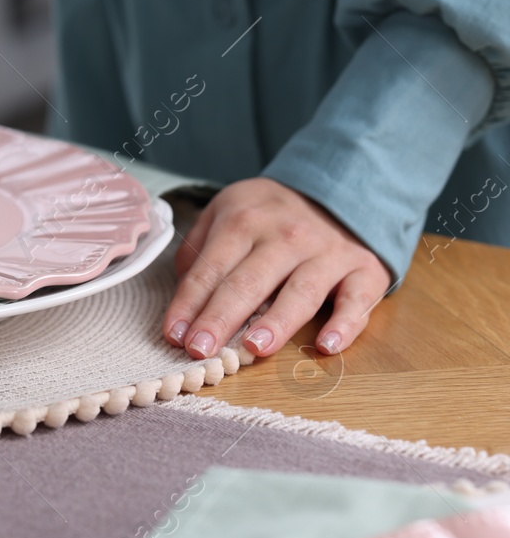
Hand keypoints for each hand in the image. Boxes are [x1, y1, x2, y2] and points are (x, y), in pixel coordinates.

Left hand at [162, 177, 391, 360]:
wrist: (338, 188)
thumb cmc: (269, 214)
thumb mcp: (225, 211)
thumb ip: (199, 249)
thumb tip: (184, 297)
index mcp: (244, 221)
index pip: (210, 269)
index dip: (189, 303)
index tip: (173, 336)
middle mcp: (286, 236)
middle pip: (249, 282)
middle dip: (221, 318)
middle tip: (199, 350)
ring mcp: (328, 253)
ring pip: (301, 291)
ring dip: (277, 322)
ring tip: (254, 348)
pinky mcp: (365, 269)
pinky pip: (357, 299)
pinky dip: (346, 323)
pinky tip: (328, 345)